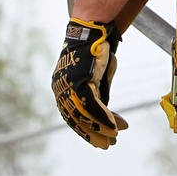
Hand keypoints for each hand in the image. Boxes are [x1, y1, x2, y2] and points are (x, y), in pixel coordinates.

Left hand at [52, 18, 127, 148]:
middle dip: (94, 134)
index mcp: (62, 89)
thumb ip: (97, 96)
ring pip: (85, 116)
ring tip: (114, 137)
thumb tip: (105, 117)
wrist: (94, 30)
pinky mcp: (80, 82)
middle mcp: (61, 90)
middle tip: (108, 145)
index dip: (88, 130)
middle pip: (77, 120)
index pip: (73, 116)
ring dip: (102, 129)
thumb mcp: (96, 78)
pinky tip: (115, 126)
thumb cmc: (96, 52)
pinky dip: (105, 118)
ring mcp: (69, 87)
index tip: (101, 138)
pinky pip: (93, 106)